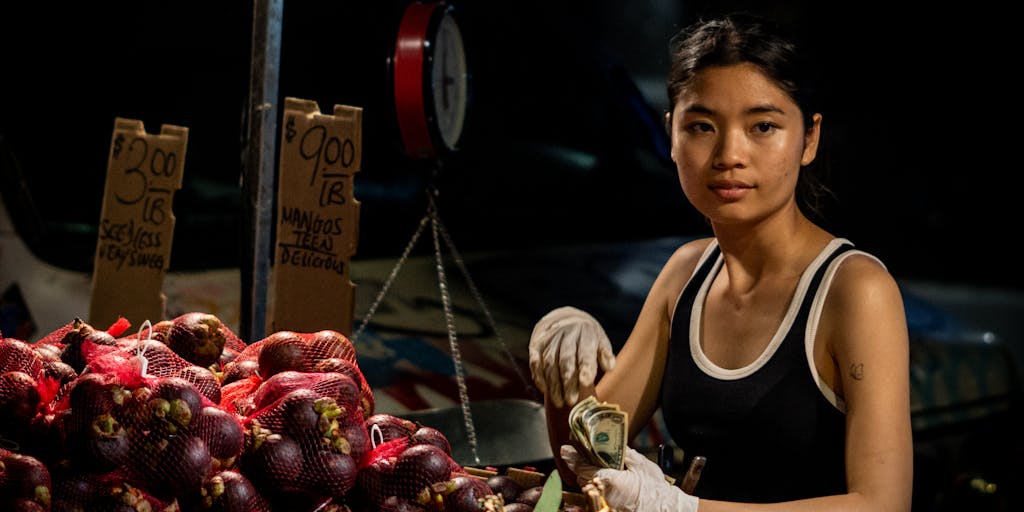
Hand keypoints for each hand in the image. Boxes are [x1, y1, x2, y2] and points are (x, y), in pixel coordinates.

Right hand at [528, 306, 615, 406]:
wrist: (562, 317)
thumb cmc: (585, 335)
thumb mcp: (600, 339)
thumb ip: (605, 353)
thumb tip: (610, 367)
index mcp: (585, 333)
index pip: (585, 351)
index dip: (586, 367)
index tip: (586, 382)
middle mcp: (566, 334)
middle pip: (566, 360)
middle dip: (568, 382)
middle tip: (571, 401)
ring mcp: (549, 339)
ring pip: (550, 363)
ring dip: (553, 384)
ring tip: (559, 402)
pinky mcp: (536, 345)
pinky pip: (535, 362)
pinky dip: (539, 377)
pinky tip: (545, 390)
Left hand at [561, 445, 698, 511]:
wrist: (665, 509)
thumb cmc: (655, 488)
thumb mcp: (640, 464)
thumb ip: (624, 453)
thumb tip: (611, 444)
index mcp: (609, 479)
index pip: (583, 467)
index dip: (573, 458)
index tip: (565, 449)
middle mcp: (603, 493)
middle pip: (583, 478)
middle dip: (581, 466)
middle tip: (579, 453)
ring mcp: (605, 503)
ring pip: (589, 487)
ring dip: (588, 477)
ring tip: (592, 466)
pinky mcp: (608, 508)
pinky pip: (596, 496)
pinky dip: (596, 487)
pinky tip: (601, 481)